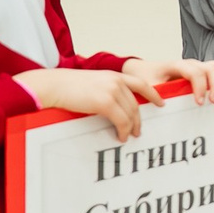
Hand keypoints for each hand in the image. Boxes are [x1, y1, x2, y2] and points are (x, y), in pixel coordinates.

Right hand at [14, 66, 168, 140]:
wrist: (52, 85)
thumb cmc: (66, 86)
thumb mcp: (91, 83)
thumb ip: (104, 89)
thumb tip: (111, 105)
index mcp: (113, 75)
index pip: (140, 84)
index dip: (153, 94)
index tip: (161, 103)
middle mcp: (116, 81)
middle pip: (136, 104)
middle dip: (139, 119)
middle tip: (138, 131)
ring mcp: (112, 91)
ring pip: (131, 114)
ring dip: (131, 128)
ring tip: (129, 136)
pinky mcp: (105, 102)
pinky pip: (122, 121)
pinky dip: (123, 131)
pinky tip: (120, 136)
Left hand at [121, 57, 213, 102]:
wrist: (140, 70)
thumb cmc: (145, 79)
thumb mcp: (148, 87)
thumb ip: (156, 93)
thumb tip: (164, 105)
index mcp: (177, 66)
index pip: (194, 71)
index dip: (200, 86)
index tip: (200, 101)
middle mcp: (189, 63)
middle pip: (210, 68)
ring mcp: (197, 65)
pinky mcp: (201, 69)